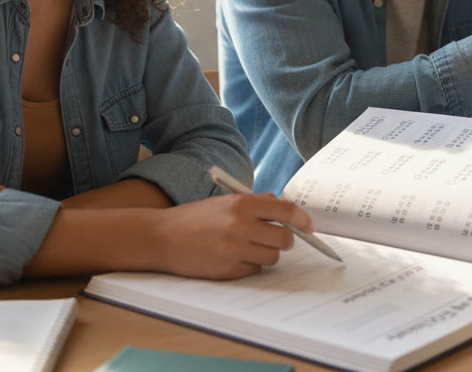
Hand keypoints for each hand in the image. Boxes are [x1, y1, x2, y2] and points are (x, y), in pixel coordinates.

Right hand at [154, 193, 316, 278]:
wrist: (162, 237)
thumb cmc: (195, 218)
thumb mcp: (225, 201)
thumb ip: (256, 203)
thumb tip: (286, 209)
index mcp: (242, 204)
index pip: (287, 211)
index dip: (303, 220)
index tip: (310, 226)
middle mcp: (241, 226)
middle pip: (285, 239)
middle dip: (283, 240)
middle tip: (272, 238)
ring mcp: (234, 250)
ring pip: (272, 258)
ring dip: (265, 254)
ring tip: (246, 247)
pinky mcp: (228, 270)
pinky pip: (254, 271)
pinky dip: (249, 266)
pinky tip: (232, 257)